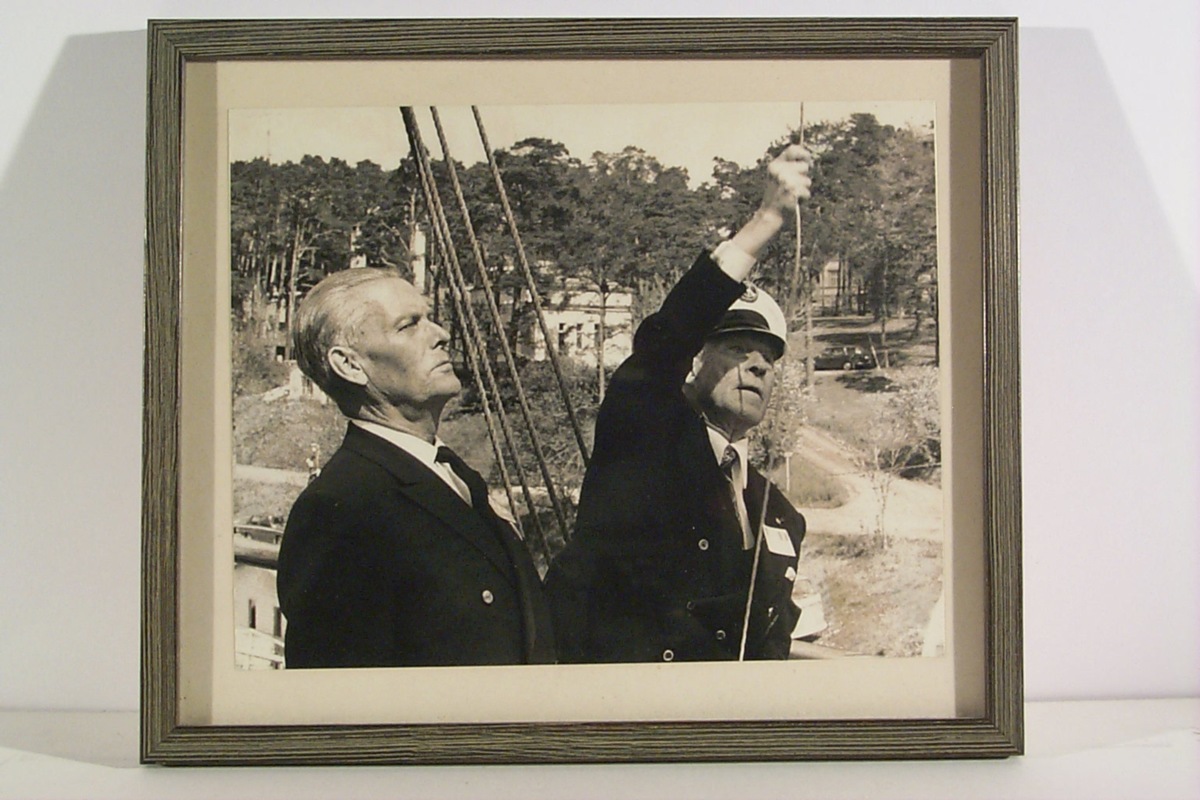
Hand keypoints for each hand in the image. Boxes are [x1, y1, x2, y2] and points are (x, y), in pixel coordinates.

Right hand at [727, 144, 812, 260]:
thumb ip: (789, 165)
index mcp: (774, 165)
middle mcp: (779, 171)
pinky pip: (806, 192)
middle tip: (794, 186)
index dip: (804, 153)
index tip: (808, 159)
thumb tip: (808, 158)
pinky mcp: (791, 192)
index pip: (792, 150)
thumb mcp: (777, 176)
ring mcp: (785, 181)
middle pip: (805, 166)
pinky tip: (795, 201)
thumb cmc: (776, 196)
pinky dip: (804, 198)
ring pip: (807, 181)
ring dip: (804, 189)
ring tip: (793, 195)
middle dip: (804, 177)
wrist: (769, 215)